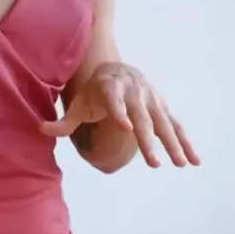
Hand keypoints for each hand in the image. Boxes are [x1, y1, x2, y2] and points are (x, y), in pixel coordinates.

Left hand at [42, 62, 200, 167]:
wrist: (117, 70)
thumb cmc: (95, 91)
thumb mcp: (79, 103)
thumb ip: (63, 121)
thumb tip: (40, 130)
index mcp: (111, 89)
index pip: (115, 101)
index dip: (120, 112)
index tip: (126, 127)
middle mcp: (134, 92)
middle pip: (142, 117)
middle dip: (149, 140)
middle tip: (154, 164)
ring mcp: (151, 100)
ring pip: (163, 123)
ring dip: (172, 144)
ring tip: (179, 164)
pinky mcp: (162, 107)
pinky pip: (176, 125)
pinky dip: (186, 141)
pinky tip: (194, 160)